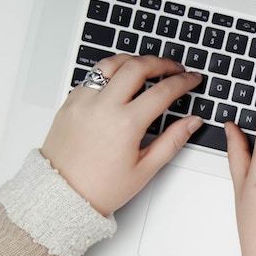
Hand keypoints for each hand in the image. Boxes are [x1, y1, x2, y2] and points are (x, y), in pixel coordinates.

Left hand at [41, 54, 204, 215]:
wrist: (62, 194)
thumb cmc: (101, 187)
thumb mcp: (145, 169)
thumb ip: (172, 140)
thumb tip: (192, 122)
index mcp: (125, 124)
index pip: (162, 91)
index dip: (183, 81)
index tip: (192, 79)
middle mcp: (103, 106)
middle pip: (137, 66)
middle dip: (161, 63)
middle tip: (175, 67)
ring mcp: (83, 101)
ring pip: (111, 64)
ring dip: (133, 61)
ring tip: (147, 66)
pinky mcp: (70, 102)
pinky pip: (92, 76)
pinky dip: (110, 73)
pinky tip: (120, 82)